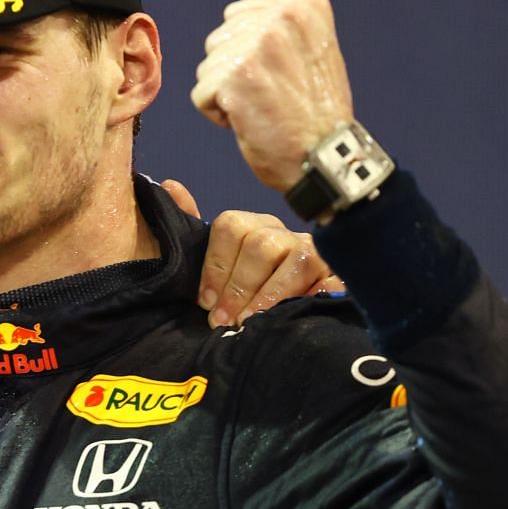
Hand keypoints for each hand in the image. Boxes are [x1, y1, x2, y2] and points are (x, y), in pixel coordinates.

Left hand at [160, 180, 343, 327]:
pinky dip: (310, 298)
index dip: (215, 266)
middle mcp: (284, 235)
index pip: (230, 226)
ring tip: (251, 323)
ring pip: (295, 261)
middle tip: (224, 321)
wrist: (290, 321)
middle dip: (239, 287)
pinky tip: (292, 316)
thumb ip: (193, 228)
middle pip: (261, 243)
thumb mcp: (216, 264)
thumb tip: (168, 185)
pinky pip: (329, 281)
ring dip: (268, 297)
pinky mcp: (339, 276)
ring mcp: (315, 253)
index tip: (205, 301)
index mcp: (253, 228)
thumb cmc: (244, 293)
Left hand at [188, 0, 354, 191]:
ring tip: (264, 107)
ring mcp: (258, 45)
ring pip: (208, 67)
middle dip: (234, 72)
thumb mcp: (311, 50)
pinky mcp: (236, 76)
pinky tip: (250, 121)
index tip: (283, 75)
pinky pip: (200, 94)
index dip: (248, 53)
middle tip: (273, 95)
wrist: (323, 157)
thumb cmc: (314, 112)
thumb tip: (231, 21)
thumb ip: (276, 28)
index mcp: (304, 6)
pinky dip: (218, 114)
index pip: (236, 18)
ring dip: (226, 93)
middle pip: (219, 40)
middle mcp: (282, 17)